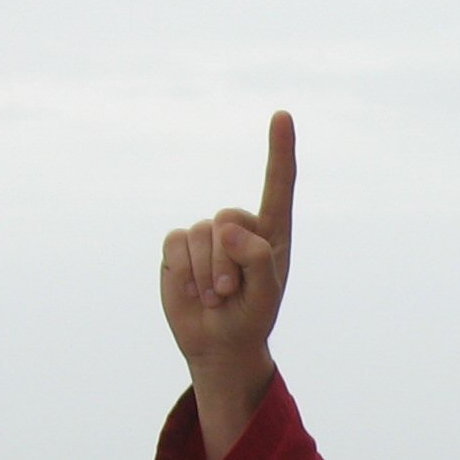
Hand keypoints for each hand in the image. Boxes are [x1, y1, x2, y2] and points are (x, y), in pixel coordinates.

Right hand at [160, 109, 295, 455]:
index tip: (282, 116)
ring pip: (201, 235)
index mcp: (270, 232)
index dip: (280, 149)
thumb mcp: (265, 296)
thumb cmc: (251, 318)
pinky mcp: (178, 246)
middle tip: (231, 293)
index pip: (278, 184)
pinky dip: (185, 272)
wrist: (218, 343)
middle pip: (229, 218)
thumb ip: (256, 260)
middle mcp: (238, 226)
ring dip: (207, 274)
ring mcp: (206, 234)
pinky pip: (177, 244)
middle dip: (228, 262)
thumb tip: (225, 227)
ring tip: (216, 297)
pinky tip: (195, 292)